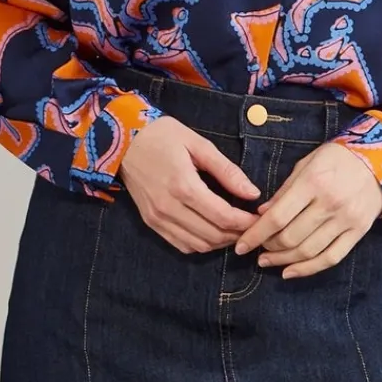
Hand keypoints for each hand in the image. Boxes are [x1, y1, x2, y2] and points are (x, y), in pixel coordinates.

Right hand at [117, 116, 261, 253]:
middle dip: (237, 234)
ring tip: (234, 229)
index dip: (246, 222)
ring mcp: (157, 218)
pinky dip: (200, 244)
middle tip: (251, 225)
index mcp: (184, 186)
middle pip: (213, 236)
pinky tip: (211, 232)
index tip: (260, 217)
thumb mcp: (198, 144)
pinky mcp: (150, 222)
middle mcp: (169, 207)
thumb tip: (253, 193)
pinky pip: (180, 244)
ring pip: (198, 245)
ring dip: (220, 242)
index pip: (223, 217)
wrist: (121, 140)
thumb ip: (227, 171)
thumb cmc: (162, 135)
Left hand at [231, 141, 381, 278]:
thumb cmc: (338, 158)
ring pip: (308, 251)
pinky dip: (308, 269)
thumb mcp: (306, 164)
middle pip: (291, 238)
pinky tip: (290, 272)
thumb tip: (261, 215)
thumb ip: (284, 190)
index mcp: (313, 183)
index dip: (255, 235)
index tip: (241, 246)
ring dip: (283, 261)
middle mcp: (330, 204)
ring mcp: (346, 220)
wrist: (381, 159)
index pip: (277, 217)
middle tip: (257, 250)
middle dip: (268, 248)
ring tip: (268, 261)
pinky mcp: (359, 232)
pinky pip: (331, 258)